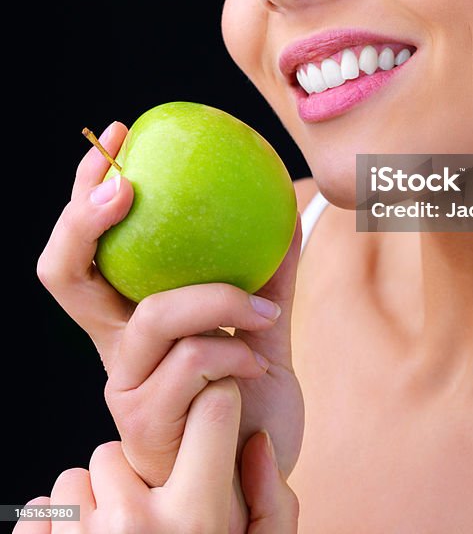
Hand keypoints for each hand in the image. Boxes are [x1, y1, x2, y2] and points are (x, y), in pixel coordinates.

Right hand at [37, 122, 304, 532]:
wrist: (257, 461)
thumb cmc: (248, 386)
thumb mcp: (258, 315)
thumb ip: (266, 263)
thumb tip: (285, 193)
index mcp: (128, 311)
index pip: (84, 244)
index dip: (83, 189)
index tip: (118, 135)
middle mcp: (111, 343)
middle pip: (63, 274)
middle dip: (84, 219)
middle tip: (126, 183)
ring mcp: (122, 384)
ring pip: (153, 315)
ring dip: (217, 301)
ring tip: (260, 310)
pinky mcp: (146, 422)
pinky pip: (191, 363)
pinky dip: (235, 351)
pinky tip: (260, 364)